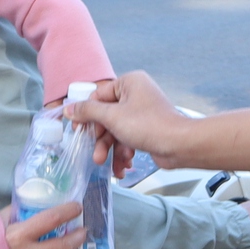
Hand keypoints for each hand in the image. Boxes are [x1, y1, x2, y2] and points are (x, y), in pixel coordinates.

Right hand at [73, 72, 196, 168]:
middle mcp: (136, 94)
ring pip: (116, 130)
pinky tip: (123, 166)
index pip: (98, 96)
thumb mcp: (112, 116)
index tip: (78, 130)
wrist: (179, 145)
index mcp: (129, 82)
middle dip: (100, 138)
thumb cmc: (148, 126)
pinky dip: (123, 151)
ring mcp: (142, 112)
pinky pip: (127, 137)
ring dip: (110, 148)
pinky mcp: (147, 128)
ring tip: (106, 164)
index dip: (87, 115)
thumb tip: (69, 108)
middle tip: (95, 154)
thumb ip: (88, 111)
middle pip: (106, 116)